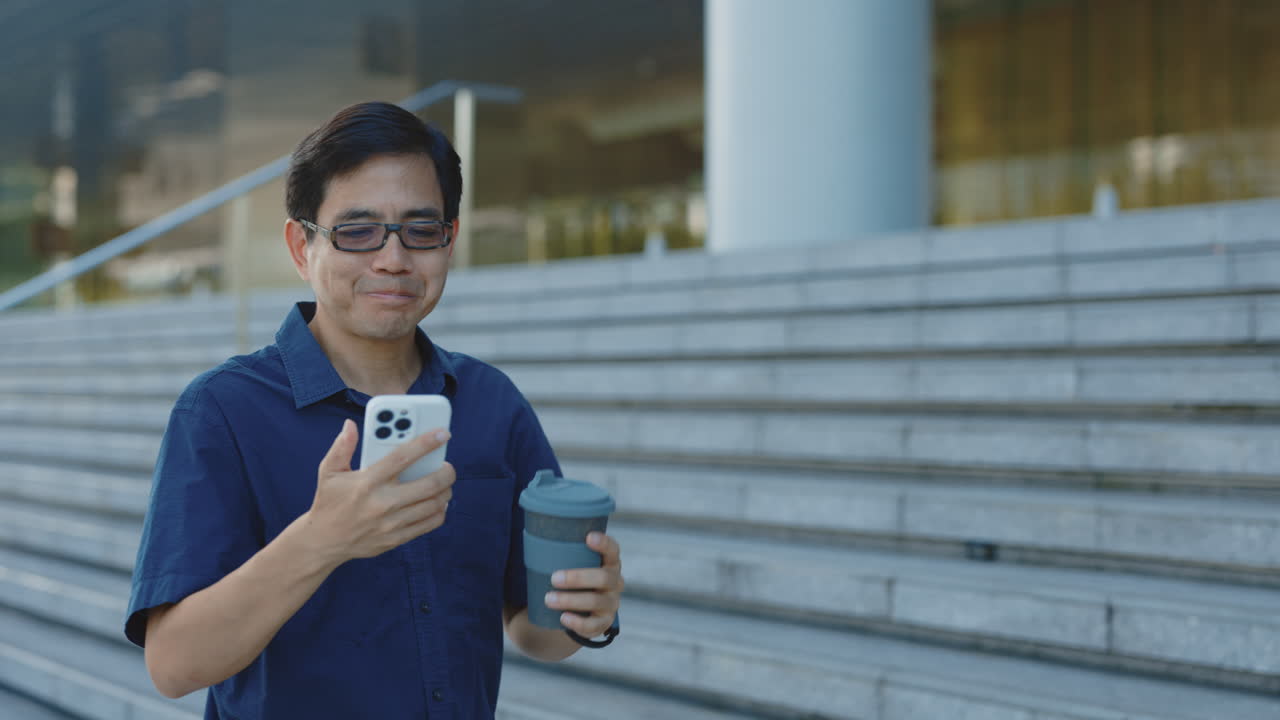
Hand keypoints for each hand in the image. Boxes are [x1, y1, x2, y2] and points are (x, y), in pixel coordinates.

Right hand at [301, 419, 455, 564]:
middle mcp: (382, 503)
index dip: (426, 443)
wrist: (324, 542)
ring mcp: (391, 523)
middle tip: (447, 464)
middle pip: (429, 484)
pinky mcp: (396, 538)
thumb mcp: (329, 471)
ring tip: (444, 481)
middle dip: (446, 471)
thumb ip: (342, 447)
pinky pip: (430, 523)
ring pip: (434, 504)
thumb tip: (351, 425)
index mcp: (367, 482)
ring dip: (446, 490)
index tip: (443, 434)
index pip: (403, 457)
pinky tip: (438, 501)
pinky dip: (441, 510)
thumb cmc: (329, 501)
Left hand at [544, 532, 623, 637]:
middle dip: (578, 577)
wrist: (580, 609)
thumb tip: (530, 539)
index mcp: (609, 563)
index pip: (613, 550)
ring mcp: (611, 603)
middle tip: (554, 578)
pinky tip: (563, 618)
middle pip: (603, 578)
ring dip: (571, 600)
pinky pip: (593, 625)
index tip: (588, 537)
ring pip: (596, 601)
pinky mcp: (604, 623)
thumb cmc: (573, 579)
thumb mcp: (573, 565)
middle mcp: (615, 582)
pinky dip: (577, 622)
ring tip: (548, 599)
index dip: (604, 543)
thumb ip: (562, 553)